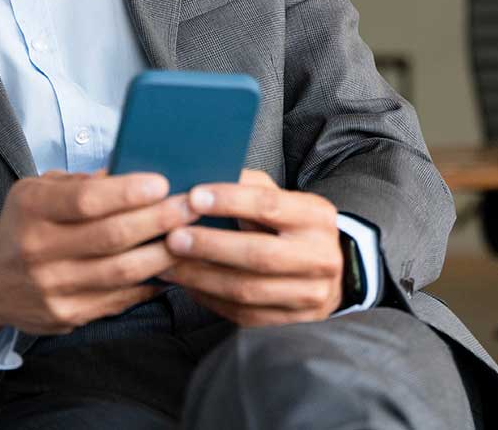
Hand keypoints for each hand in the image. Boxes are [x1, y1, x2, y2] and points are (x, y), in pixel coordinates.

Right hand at [0, 171, 198, 344]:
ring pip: (122, 272)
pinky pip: (120, 298)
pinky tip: (171, 266)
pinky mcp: (67, 315)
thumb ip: (82, 182)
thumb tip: (132, 173)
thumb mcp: (38, 190)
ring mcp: (53, 288)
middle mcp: (39, 251)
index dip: (128, 192)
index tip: (162, 182)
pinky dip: (150, 282)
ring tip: (190, 235)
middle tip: (191, 205)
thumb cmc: (22, 224)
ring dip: (164, 253)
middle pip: (111, 236)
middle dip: (159, 219)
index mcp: (32, 210)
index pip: (85, 200)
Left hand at [160, 169, 342, 326]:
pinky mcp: (291, 322)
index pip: (269, 206)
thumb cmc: (292, 226)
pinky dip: (209, 298)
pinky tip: (187, 284)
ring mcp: (308, 295)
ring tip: (168, 264)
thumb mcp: (283, 198)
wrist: (329, 271)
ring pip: (247, 290)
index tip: (193, 197)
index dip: (229, 201)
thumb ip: (249, 187)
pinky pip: (243, 313)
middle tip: (173, 237)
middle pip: (258, 255)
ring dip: (200, 277)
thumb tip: (202, 176)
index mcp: (316, 218)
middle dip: (210, 246)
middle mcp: (319, 258)